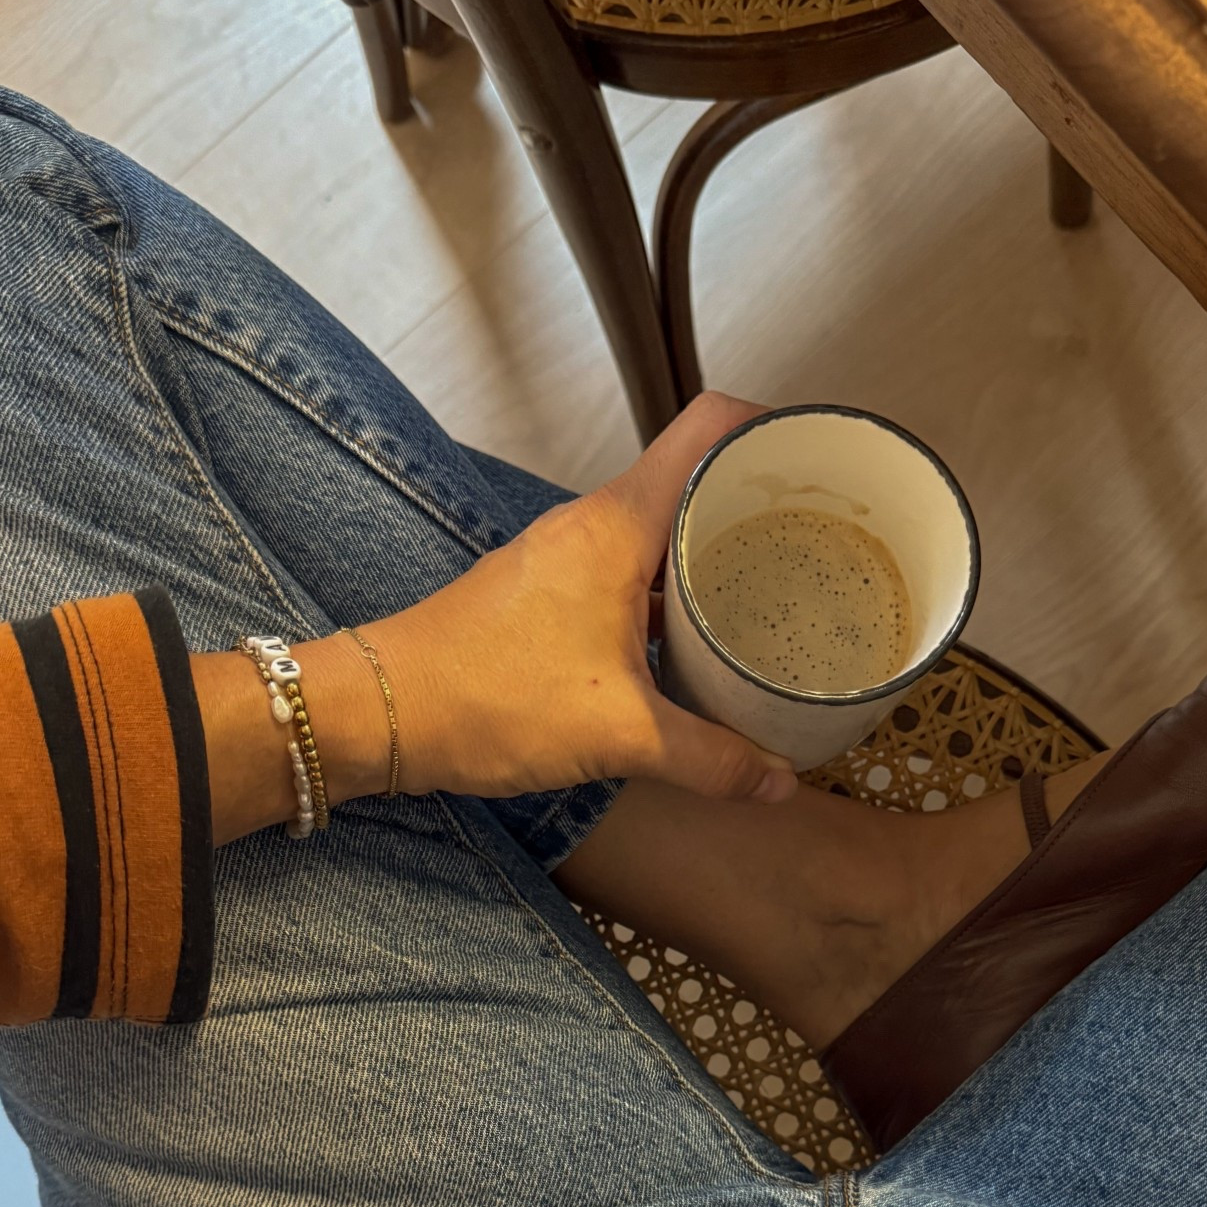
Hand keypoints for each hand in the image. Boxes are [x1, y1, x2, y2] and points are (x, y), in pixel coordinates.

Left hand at [362, 394, 799, 805]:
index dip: (772, 425)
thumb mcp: (620, 735)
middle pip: (695, 479)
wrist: (381, 713)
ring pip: (662, 533)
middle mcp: (593, 525)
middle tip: (823, 542)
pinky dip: (672, 595)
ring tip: (776, 595)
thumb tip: (780, 781)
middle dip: (760, 503)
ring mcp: (566, 558)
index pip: (709, 426)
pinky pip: (631, 574)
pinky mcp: (547, 595)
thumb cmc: (489, 700)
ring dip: (714, 556)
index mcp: (619, 524)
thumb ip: (711, 758)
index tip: (825, 458)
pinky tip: (699, 646)